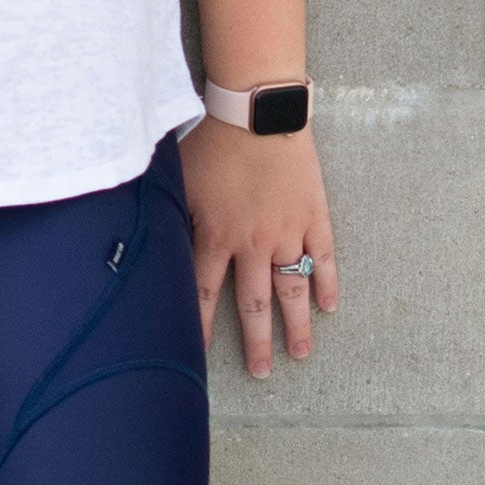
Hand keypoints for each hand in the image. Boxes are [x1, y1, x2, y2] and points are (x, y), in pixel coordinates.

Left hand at [182, 118, 337, 379]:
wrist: (256, 112)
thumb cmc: (212, 140)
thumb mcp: (179, 181)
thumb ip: (173, 217)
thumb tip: (154, 240)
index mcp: (215, 237)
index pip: (204, 294)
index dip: (201, 326)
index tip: (199, 356)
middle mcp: (252, 244)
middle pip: (254, 304)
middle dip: (257, 342)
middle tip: (262, 372)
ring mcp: (287, 232)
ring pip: (292, 289)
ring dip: (296, 325)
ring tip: (300, 353)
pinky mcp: (313, 215)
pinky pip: (323, 257)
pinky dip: (327, 283)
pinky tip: (329, 306)